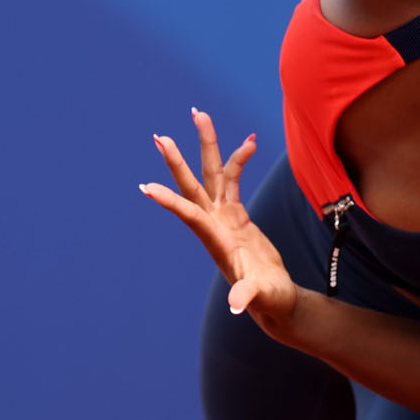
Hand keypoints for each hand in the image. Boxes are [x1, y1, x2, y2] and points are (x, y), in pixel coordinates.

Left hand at [140, 109, 298, 323]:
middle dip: (177, 160)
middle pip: (192, 184)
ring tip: (199, 113)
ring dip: (207, 144)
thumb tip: (235, 306)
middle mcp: (213, 223)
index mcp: (214, 239)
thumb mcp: (258, 296)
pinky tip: (250, 141)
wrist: (274, 296)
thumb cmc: (267, 298)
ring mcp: (223, 215)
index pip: (188, 214)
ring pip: (212, 172)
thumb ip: (245, 296)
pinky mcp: (236, 212)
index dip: (169, 199)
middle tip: (160, 136)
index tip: (145, 187)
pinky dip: (240, 158)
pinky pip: (235, 177)